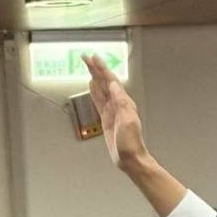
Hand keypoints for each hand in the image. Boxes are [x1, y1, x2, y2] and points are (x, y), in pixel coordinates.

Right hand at [83, 54, 186, 216]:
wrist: (131, 159)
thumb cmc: (131, 143)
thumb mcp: (127, 121)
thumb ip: (121, 102)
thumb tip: (114, 85)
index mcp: (124, 102)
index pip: (110, 81)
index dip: (101, 68)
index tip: (93, 57)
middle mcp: (119, 104)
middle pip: (105, 82)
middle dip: (95, 68)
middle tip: (85, 56)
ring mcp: (113, 111)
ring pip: (101, 89)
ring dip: (94, 77)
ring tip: (87, 66)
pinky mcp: (108, 119)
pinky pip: (100, 101)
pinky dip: (94, 91)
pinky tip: (91, 85)